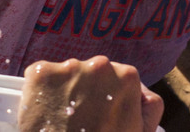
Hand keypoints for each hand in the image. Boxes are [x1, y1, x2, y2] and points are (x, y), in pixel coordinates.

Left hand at [19, 57, 163, 131]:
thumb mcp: (139, 131)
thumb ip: (149, 106)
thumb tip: (140, 91)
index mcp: (128, 77)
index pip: (119, 78)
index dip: (109, 98)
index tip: (102, 114)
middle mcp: (99, 65)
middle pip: (92, 74)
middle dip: (87, 91)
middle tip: (83, 120)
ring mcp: (68, 67)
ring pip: (67, 75)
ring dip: (64, 91)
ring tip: (61, 119)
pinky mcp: (41, 73)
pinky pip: (40, 76)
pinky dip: (41, 91)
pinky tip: (44, 113)